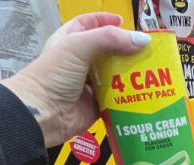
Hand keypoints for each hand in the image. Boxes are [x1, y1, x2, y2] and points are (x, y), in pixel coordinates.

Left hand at [2, 13, 150, 147]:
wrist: (42, 114)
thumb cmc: (54, 75)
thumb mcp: (77, 46)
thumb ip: (109, 39)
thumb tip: (142, 40)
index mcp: (70, 41)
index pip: (89, 24)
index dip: (106, 20)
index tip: (124, 22)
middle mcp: (80, 62)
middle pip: (107, 51)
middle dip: (125, 50)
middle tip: (145, 50)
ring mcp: (89, 84)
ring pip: (115, 75)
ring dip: (131, 74)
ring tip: (150, 72)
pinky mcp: (97, 104)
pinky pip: (117, 99)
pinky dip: (129, 97)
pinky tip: (143, 93)